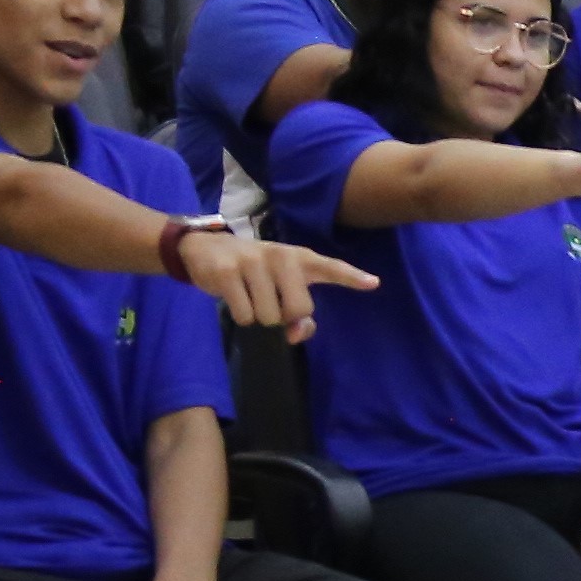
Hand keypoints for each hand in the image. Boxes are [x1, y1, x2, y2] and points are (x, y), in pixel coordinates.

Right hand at [176, 227, 378, 341]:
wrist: (206, 247)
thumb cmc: (254, 272)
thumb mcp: (279, 285)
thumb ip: (298, 312)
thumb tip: (297, 333)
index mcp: (298, 258)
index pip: (329, 267)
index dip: (351, 277)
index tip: (373, 283)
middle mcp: (280, 256)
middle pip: (298, 309)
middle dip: (284, 317)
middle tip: (269, 303)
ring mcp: (253, 262)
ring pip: (269, 317)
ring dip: (259, 317)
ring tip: (248, 295)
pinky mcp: (228, 272)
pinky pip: (245, 315)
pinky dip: (241, 316)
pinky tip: (233, 296)